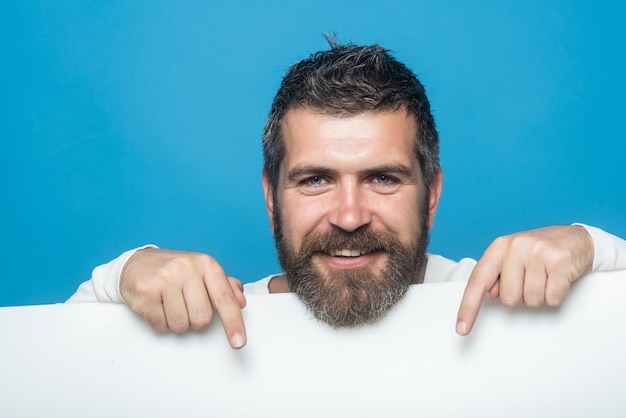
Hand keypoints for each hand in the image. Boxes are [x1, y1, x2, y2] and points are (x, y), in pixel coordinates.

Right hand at [120, 248, 246, 348]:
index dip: (234, 323)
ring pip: (180, 325)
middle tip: (186, 305)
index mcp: (206, 264)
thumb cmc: (176, 270)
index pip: (225, 299)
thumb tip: (241, 301)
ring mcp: (165, 279)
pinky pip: (160, 324)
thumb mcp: (203, 271)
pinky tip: (157, 306)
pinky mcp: (146, 291)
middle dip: (195, 319)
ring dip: (176, 321)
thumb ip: (225, 286)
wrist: (137, 262)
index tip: (239, 342)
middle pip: (202, 319)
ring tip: (170, 304)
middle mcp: (187, 268)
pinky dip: (160, 322)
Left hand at [456, 225, 593, 335]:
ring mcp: (538, 253)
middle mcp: (515, 247)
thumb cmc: (540, 251)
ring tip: (546, 277)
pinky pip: (552, 298)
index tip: (462, 328)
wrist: (576, 238)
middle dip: (521, 295)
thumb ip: (497, 275)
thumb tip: (488, 294)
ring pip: (531, 301)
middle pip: (509, 299)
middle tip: (532, 278)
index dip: (468, 307)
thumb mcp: (512, 257)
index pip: (478, 281)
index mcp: (499, 247)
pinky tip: (558, 279)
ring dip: (540, 295)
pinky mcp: (560, 261)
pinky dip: (556, 295)